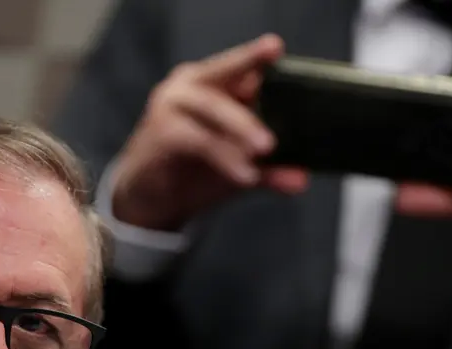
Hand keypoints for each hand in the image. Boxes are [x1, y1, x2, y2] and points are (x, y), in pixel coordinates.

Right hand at [112, 34, 307, 230]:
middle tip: (274, 138)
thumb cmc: (195, 171)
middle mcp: (190, 85)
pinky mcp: (160, 130)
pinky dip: (224, 157)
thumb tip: (301, 179)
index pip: (239, 66)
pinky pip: (199, 139)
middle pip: (227, 81)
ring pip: (214, 109)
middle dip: (254, 108)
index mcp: (211, 83)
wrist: (150, 198)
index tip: (275, 47)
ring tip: (265, 153)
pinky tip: (244, 176)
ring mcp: (172, 104)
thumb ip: (268, 169)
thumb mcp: (239, 168)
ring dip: (241, 131)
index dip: (255, 56)